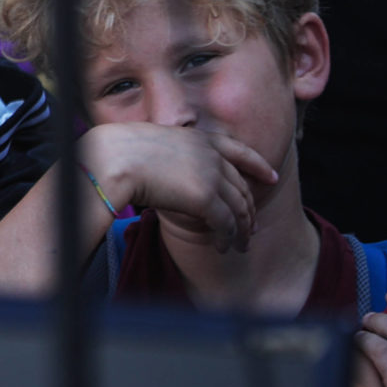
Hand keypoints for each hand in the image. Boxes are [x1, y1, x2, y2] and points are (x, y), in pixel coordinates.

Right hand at [81, 122, 276, 252]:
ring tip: (241, 245)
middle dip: (249, 209)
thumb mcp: (156, 146)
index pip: (240, 151)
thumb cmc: (122, 152)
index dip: (259, 165)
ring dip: (242, 230)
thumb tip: (173, 172)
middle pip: (241, 187)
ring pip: (239, 209)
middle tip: (250, 227)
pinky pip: (225, 225)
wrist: (115, 159)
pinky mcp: (207, 199)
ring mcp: (212, 177)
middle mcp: (212, 157)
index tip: (271, 176)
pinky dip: (227, 238)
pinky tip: (222, 247)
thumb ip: (175, 157)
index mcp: (200, 139)